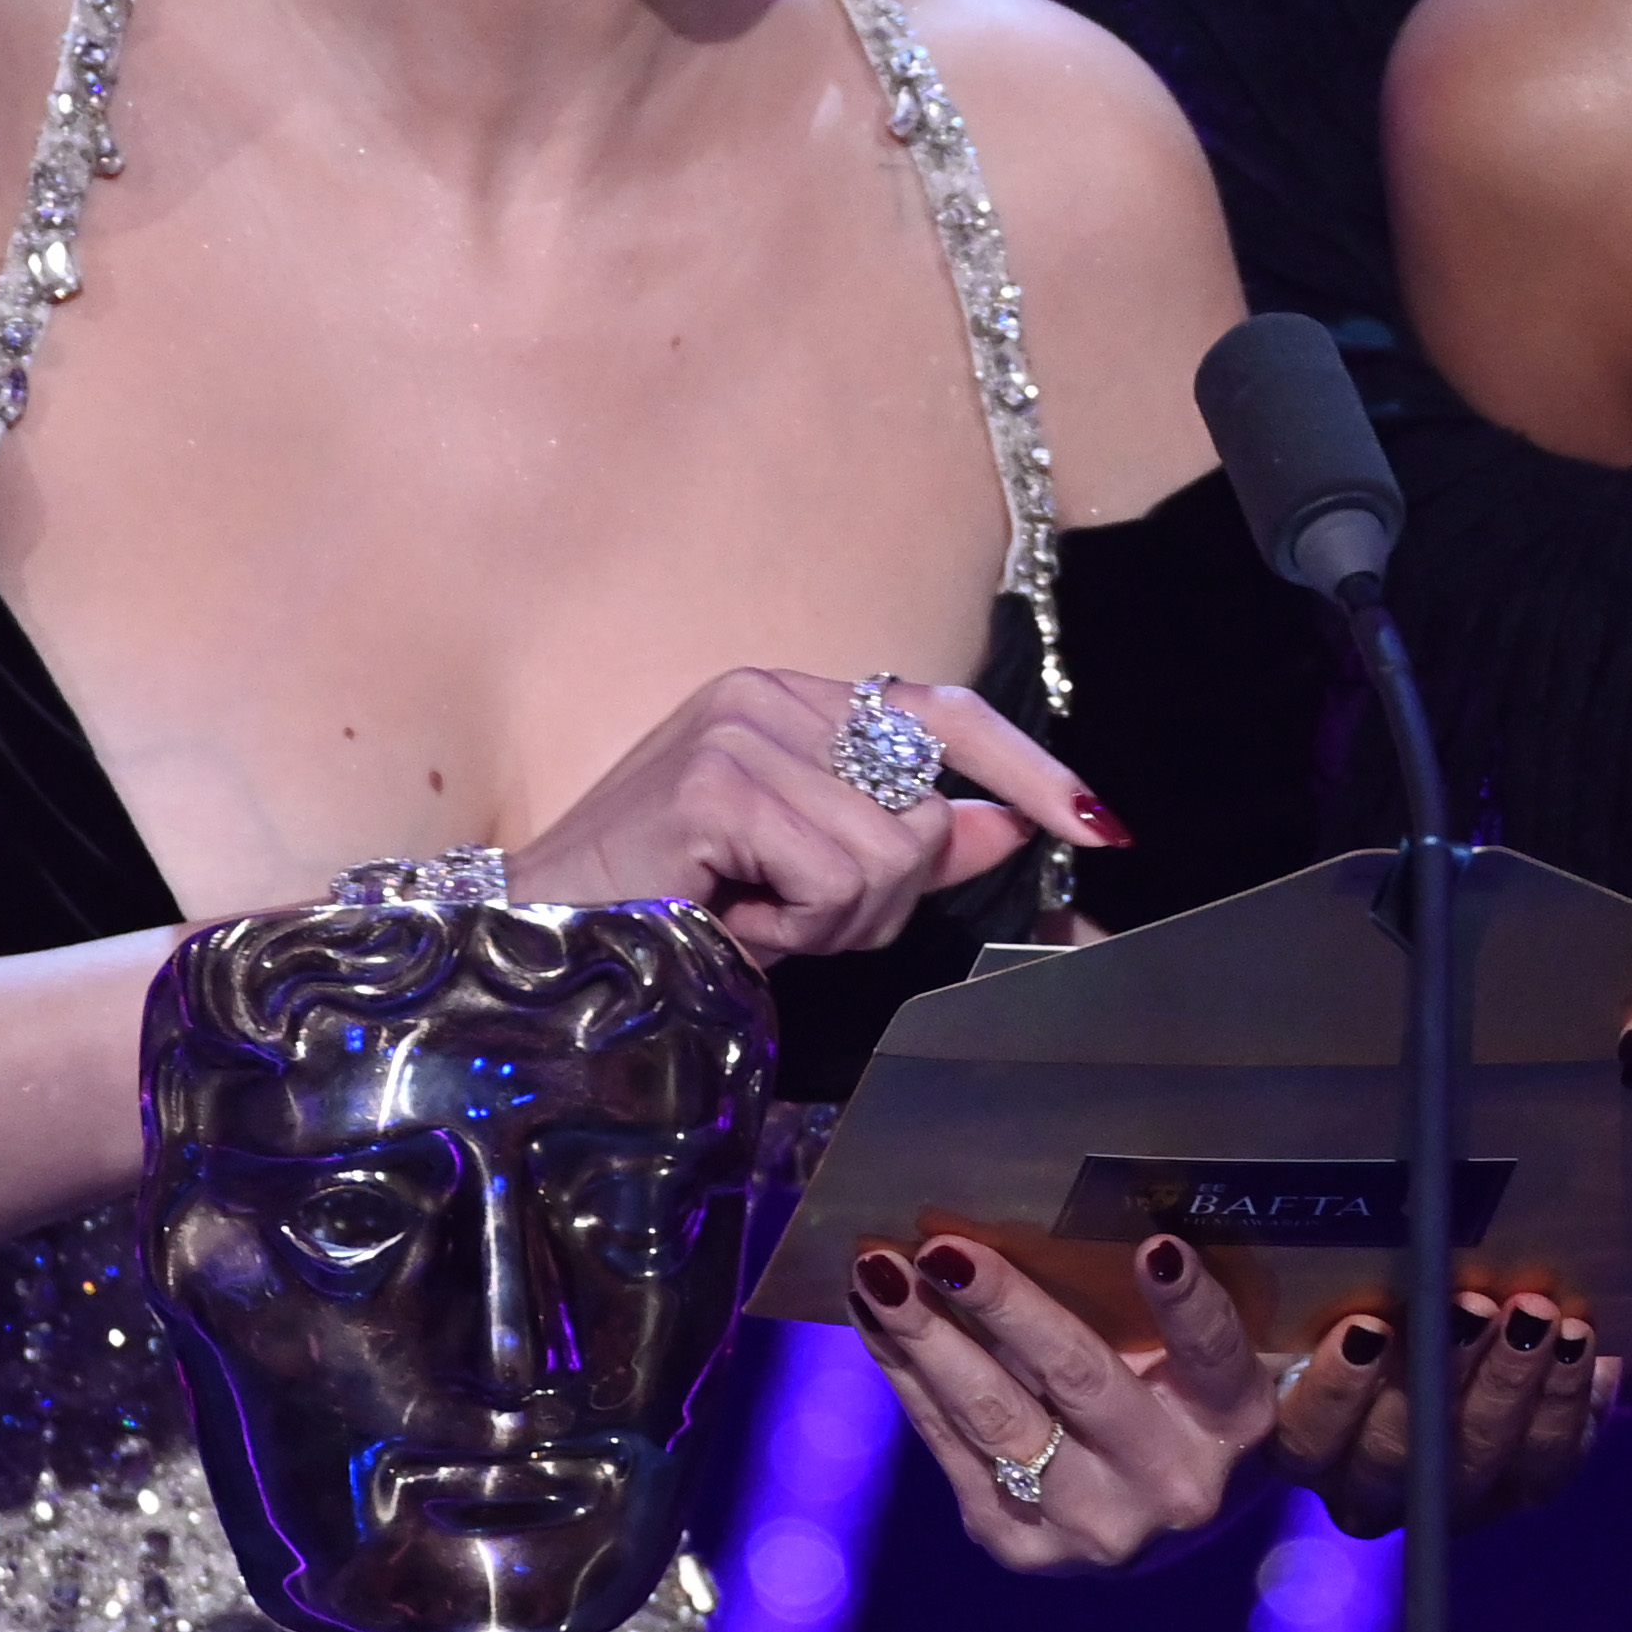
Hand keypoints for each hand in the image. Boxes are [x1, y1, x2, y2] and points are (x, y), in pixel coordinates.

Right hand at [509, 668, 1118, 959]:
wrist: (530, 940)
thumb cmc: (664, 913)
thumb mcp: (804, 879)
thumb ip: (907, 847)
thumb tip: (1009, 826)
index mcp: (794, 699)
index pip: (944, 713)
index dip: (1027, 770)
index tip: (1101, 826)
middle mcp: (771, 692)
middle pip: (927, 810)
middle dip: (878, 901)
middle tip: (788, 920)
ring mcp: (740, 727)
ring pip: (891, 854)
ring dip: (831, 923)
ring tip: (748, 921)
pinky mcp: (717, 779)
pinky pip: (836, 876)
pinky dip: (794, 929)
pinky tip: (727, 921)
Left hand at [848, 1235, 1610, 1569]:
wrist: (1159, 1525)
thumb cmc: (1194, 1400)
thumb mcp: (1228, 1358)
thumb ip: (1211, 1296)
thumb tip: (1172, 1194)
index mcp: (1241, 1429)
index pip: (1220, 1358)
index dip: (1191, 1308)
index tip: (1160, 1246)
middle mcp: (1171, 1486)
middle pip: (1082, 1379)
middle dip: (1008, 1307)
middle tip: (950, 1246)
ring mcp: (1089, 1525)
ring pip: (996, 1417)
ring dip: (929, 1337)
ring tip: (882, 1266)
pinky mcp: (1017, 1542)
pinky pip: (949, 1445)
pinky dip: (907, 1371)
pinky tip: (875, 1311)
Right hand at [1268, 1279, 1612, 1539]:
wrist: (1473, 1312)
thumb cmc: (1373, 1288)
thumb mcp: (1323, 1282)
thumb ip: (1293, 1273)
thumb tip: (1233, 1238)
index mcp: (1308, 1441)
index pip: (1304, 1439)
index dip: (1335, 1392)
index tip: (1367, 1323)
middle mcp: (1371, 1485)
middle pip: (1394, 1458)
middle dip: (1437, 1376)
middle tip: (1469, 1303)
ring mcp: (1450, 1493)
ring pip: (1474, 1459)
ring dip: (1506, 1382)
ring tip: (1533, 1311)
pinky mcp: (1522, 1486)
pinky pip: (1547, 1461)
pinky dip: (1564, 1399)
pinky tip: (1578, 1340)